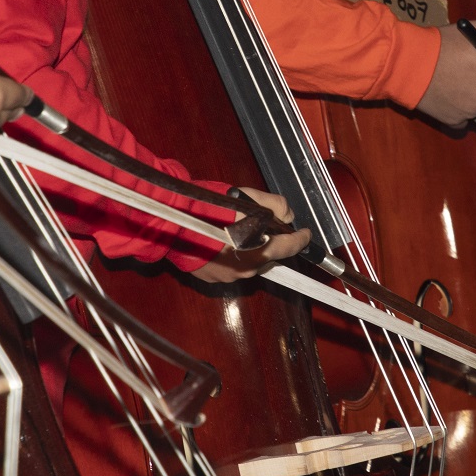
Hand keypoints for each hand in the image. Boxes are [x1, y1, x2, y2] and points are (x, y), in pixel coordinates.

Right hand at [192, 188, 311, 281]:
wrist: (170, 222)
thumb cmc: (206, 208)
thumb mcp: (246, 197)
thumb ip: (275, 205)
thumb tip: (287, 214)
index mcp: (259, 249)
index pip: (291, 247)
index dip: (302, 239)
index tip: (305, 234)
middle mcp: (247, 268)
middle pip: (270, 257)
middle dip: (271, 242)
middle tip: (264, 226)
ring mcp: (230, 276)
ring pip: (251, 263)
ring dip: (251, 249)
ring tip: (239, 231)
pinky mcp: (214, 279)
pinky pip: (232, 268)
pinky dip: (232, 256)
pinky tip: (223, 242)